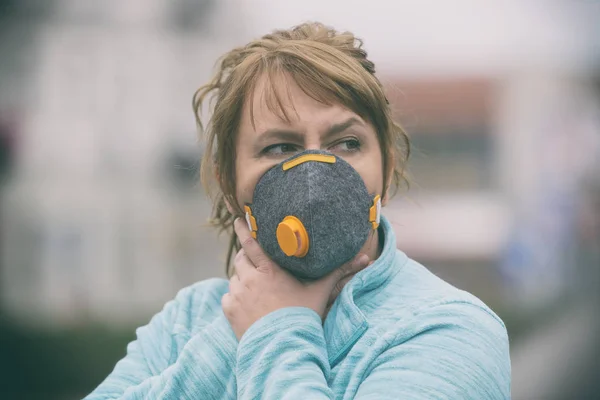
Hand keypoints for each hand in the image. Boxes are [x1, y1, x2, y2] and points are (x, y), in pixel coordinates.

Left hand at [222, 218, 369, 340]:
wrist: (283, 347)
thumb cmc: (303, 316)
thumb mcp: (320, 291)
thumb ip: (338, 272)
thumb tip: (366, 258)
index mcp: (269, 270)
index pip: (250, 242)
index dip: (243, 228)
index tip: (239, 218)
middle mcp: (250, 279)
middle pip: (241, 258)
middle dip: (246, 256)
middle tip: (254, 259)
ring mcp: (238, 295)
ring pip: (235, 277)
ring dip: (242, 278)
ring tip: (255, 285)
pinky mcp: (230, 310)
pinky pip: (228, 296)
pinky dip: (236, 296)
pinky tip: (248, 303)